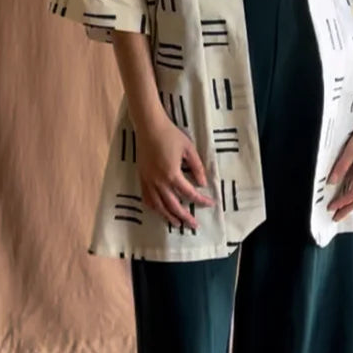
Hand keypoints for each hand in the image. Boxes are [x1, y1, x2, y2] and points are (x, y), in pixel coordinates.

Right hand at [137, 114, 214, 230]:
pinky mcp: (142, 177)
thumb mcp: (189, 149)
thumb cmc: (171, 135)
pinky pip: (146, 198)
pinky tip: (159, 210)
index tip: (210, 204)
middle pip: (173, 205)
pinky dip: (153, 207)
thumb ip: (197, 167)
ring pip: (158, 205)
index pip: (189, 193)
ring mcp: (148, 181)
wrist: (149, 126)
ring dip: (168, 216)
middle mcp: (159, 182)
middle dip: (184, 217)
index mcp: (172, 174)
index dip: (201, 200)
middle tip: (193, 226)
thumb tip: (202, 183)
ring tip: (177, 223)